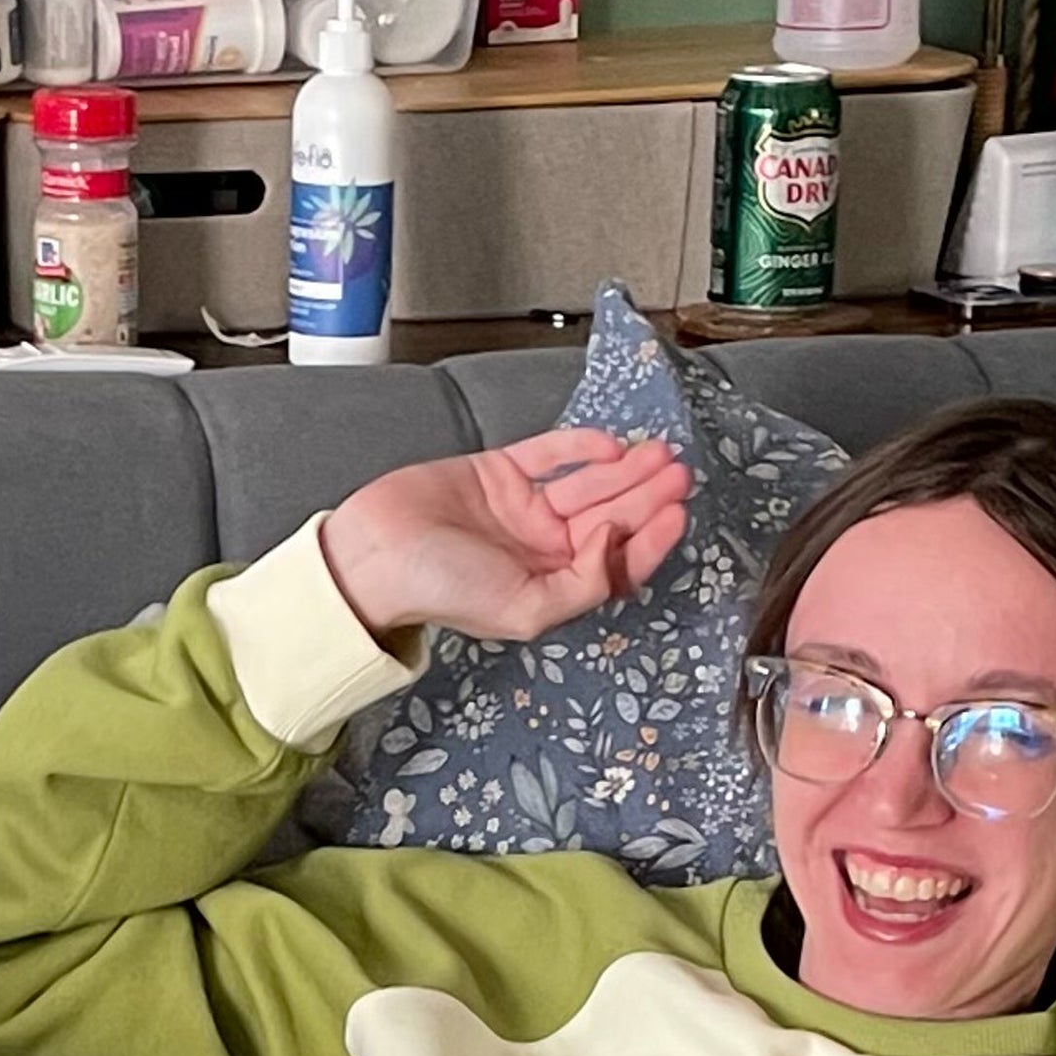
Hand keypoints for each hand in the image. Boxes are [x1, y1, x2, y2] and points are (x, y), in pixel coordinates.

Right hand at [318, 428, 692, 645]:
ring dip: (625, 469)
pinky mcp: (499, 470)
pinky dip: (579, 447)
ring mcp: (523, 507)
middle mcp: (542, 547)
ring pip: (588, 483)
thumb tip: (614, 541)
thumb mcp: (523, 610)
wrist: (375, 554)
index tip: (678, 513)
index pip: (615, 562)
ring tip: (659, 453)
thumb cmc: (439, 591)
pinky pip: (550, 454)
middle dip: (647, 495)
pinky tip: (609, 444)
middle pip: (609, 517)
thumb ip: (582, 586)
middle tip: (680, 473)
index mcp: (550, 585)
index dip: (651, 539)